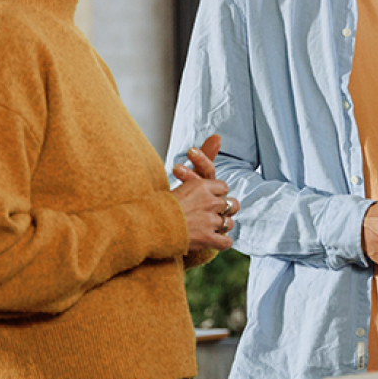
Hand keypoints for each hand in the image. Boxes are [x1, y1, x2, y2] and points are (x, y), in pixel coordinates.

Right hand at [172, 134, 232, 250]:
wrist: (147, 227)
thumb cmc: (161, 201)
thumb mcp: (186, 174)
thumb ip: (205, 156)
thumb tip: (219, 136)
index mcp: (202, 186)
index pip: (222, 187)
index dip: (217, 194)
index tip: (208, 199)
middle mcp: (210, 202)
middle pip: (229, 205)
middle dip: (222, 209)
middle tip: (212, 214)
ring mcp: (210, 222)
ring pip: (229, 223)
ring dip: (222, 225)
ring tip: (211, 227)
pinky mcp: (207, 239)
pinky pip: (225, 242)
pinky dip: (222, 242)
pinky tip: (217, 241)